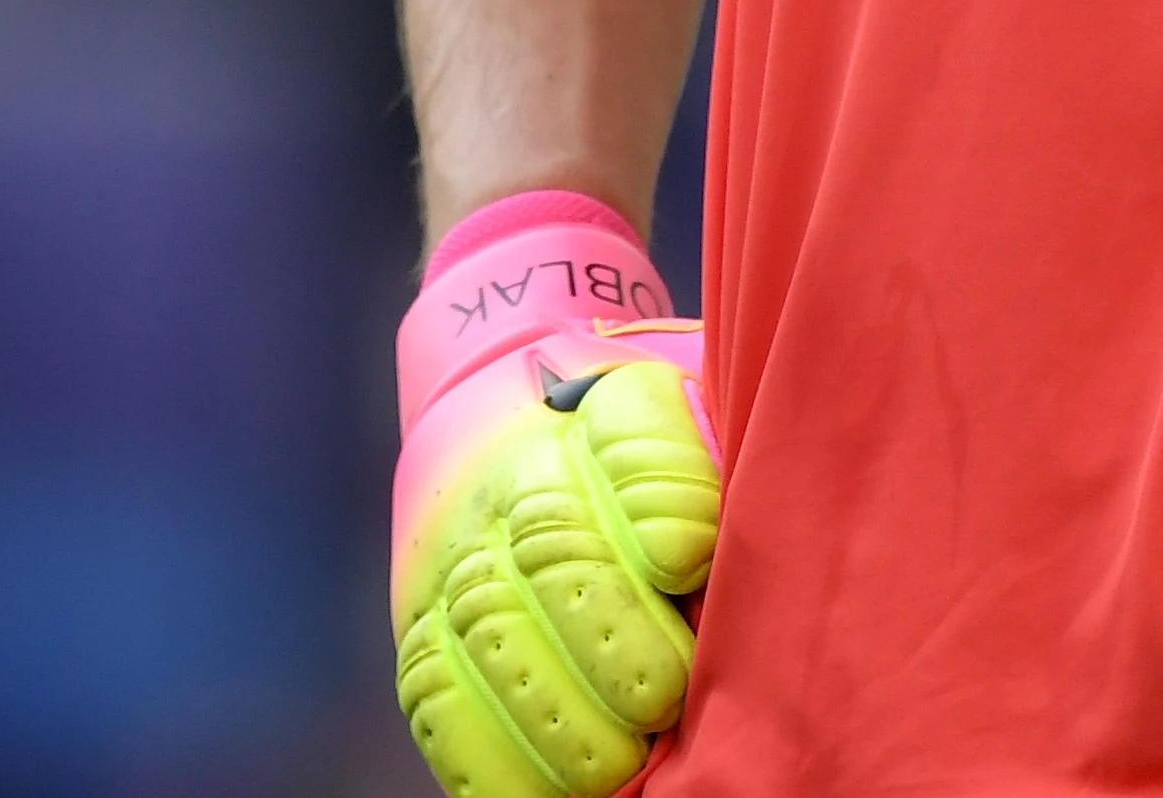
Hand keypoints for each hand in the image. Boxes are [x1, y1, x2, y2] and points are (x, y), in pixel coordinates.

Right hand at [391, 193, 721, 797]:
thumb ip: (736, 457)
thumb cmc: (663, 447)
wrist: (506, 415)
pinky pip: (435, 696)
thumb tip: (740, 536)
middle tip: (662, 698)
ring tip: (617, 765)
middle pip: (556, 544)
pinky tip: (555, 790)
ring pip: (490, 626)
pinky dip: (488, 758)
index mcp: (608, 402)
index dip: (658, 496)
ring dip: (553, 707)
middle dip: (610, 631)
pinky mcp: (422, 628)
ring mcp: (464, 552)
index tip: (688, 556)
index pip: (629, 430)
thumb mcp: (711, 416)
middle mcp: (525, 472)